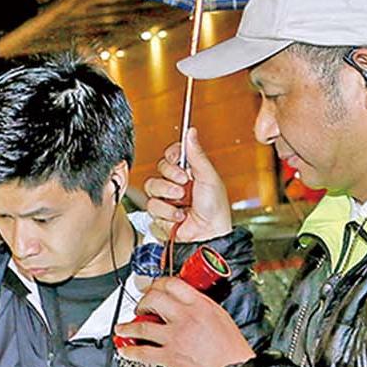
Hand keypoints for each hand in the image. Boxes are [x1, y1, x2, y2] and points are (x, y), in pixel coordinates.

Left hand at [116, 276, 255, 366]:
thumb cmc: (232, 350)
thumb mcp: (221, 318)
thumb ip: (202, 308)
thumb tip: (187, 305)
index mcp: (200, 305)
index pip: (172, 284)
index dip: (158, 284)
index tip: (154, 288)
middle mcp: (185, 317)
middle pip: (153, 300)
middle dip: (142, 301)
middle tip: (139, 307)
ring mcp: (175, 337)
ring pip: (142, 326)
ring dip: (128, 326)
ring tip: (122, 328)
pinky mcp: (169, 356)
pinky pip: (143, 352)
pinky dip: (130, 351)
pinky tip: (125, 350)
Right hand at [143, 128, 231, 242]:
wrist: (209, 234)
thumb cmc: (215, 208)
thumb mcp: (208, 177)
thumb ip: (196, 155)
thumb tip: (191, 131)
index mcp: (188, 172)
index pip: (171, 155)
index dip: (172, 156)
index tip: (180, 160)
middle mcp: (175, 184)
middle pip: (158, 169)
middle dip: (171, 177)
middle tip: (184, 184)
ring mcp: (166, 199)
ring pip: (151, 187)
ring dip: (168, 196)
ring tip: (182, 203)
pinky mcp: (158, 214)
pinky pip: (152, 206)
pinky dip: (167, 213)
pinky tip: (179, 217)